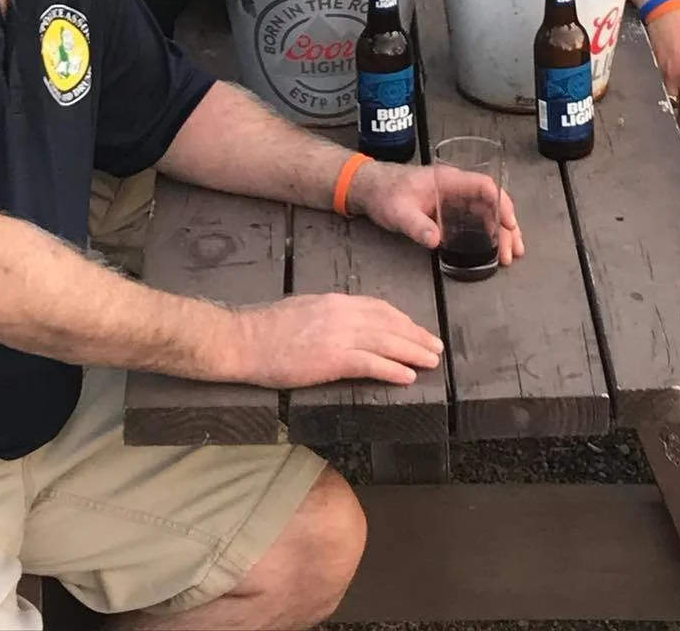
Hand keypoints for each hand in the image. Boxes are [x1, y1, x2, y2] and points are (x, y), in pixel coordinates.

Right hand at [233, 292, 443, 388]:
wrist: (244, 340)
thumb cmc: (267, 328)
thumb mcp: (304, 309)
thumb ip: (329, 314)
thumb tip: (347, 323)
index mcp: (335, 302)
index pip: (379, 308)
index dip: (402, 320)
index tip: (417, 330)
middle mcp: (342, 314)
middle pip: (389, 323)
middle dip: (415, 336)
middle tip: (435, 347)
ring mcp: (338, 335)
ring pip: (386, 342)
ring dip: (412, 352)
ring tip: (430, 362)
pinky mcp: (331, 358)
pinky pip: (370, 363)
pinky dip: (391, 369)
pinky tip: (407, 377)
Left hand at [352, 161, 524, 266]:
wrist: (370, 188)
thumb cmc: (385, 194)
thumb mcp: (398, 212)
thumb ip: (416, 225)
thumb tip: (436, 241)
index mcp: (448, 180)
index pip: (484, 186)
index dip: (500, 203)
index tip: (508, 225)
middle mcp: (456, 186)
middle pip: (491, 202)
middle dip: (506, 226)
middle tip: (512, 251)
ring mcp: (453, 197)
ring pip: (486, 211)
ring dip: (500, 230)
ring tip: (510, 253)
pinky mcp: (448, 208)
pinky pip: (476, 218)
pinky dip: (488, 231)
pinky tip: (494, 246)